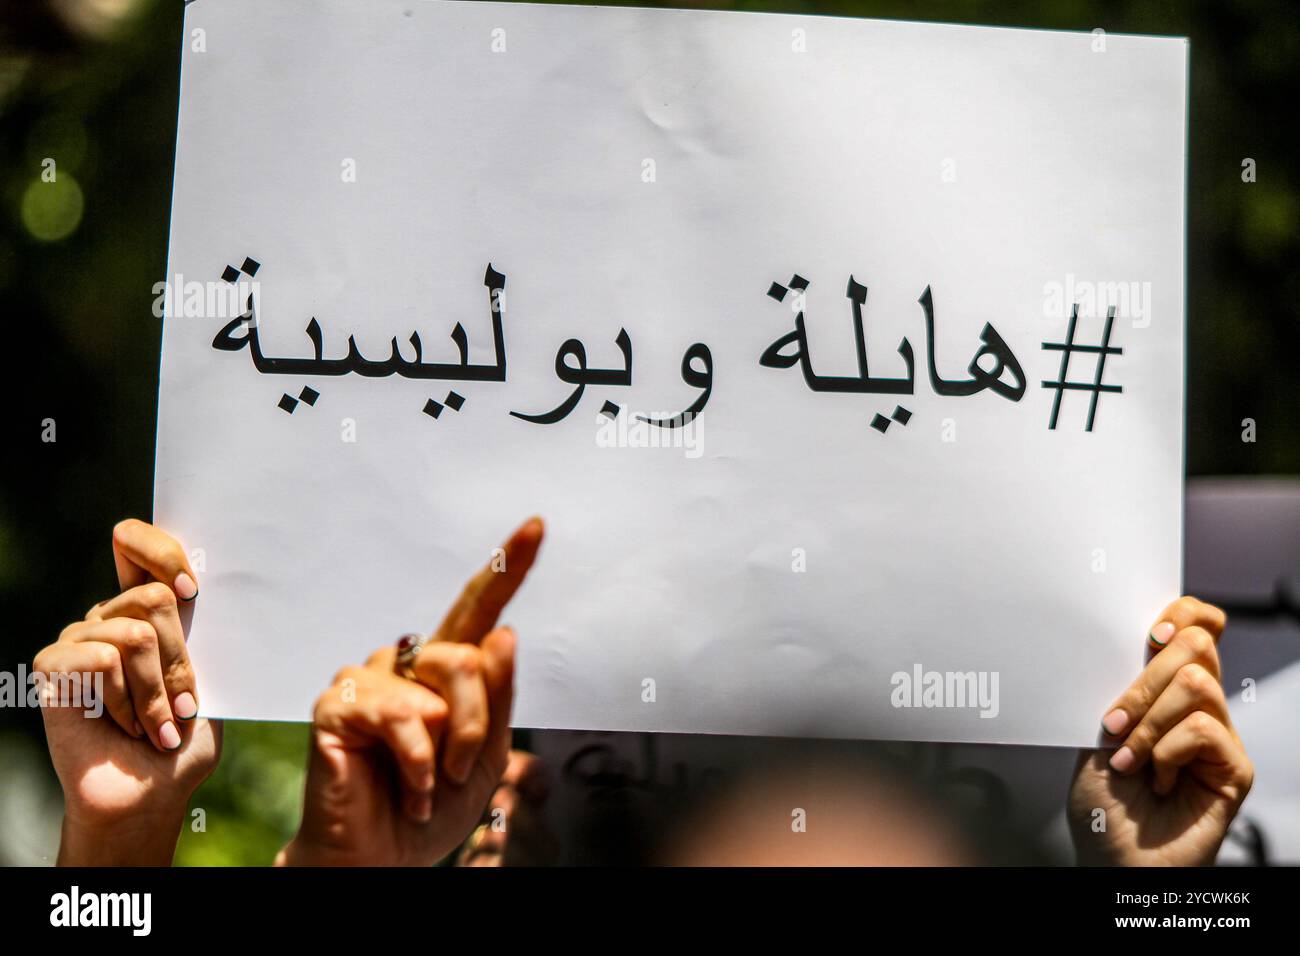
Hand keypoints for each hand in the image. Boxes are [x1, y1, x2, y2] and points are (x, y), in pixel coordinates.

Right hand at [35, 519, 220, 865]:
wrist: (151, 792)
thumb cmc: (184, 738)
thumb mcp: (209, 681)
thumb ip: (203, 636)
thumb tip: (197, 590)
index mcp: (149, 610)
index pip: (138, 543)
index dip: (163, 554)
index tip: (192, 590)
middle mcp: (111, 615)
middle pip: (155, 598)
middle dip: (180, 660)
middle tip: (183, 704)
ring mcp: (80, 637)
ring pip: (136, 634)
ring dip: (156, 692)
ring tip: (158, 727)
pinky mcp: (53, 665)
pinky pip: (102, 657)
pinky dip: (126, 701)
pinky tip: (126, 728)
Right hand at [278, 517, 543, 865]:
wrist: (385, 860)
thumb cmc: (434, 806)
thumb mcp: (488, 753)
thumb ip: (497, 695)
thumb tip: (504, 634)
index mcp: (446, 669)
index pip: (480, 609)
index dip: (509, 566)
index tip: (537, 526)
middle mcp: (408, 662)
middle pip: (469, 656)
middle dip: (479, 722)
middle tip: (459, 771)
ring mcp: (370, 678)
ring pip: (441, 682)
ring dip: (450, 747)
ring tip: (428, 782)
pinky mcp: (339, 703)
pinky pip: (403, 717)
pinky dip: (419, 764)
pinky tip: (407, 788)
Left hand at [1068, 596, 1252, 865]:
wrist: (1112, 859)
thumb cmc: (1101, 805)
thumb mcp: (1094, 734)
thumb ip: (1114, 689)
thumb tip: (1124, 642)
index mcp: (1164, 690)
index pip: (1197, 627)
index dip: (1182, 615)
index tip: (1149, 634)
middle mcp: (1197, 708)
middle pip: (1197, 645)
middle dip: (1145, 680)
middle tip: (1115, 722)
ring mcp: (1218, 737)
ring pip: (1197, 683)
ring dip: (1149, 720)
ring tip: (1128, 757)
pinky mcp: (1233, 768)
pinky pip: (1204, 728)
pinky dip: (1166, 750)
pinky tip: (1156, 779)